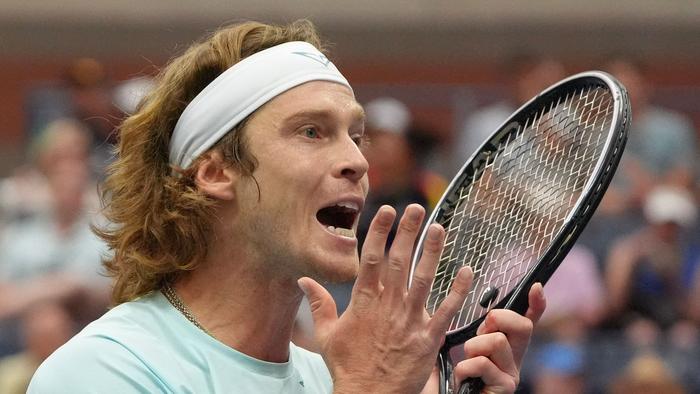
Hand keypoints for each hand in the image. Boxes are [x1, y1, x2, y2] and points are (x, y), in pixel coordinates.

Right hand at [299, 204, 473, 393]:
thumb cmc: (347, 367)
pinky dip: (458, 291)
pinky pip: (447, 310)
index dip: (380, 232)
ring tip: (438, 228)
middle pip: (399, 261)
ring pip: (423, 279)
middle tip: (415, 208)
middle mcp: (388, 306)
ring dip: (432, 252)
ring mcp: (409, 321)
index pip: (372, 258)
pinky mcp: (428, 338)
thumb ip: (319, 303)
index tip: (387, 210)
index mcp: (364, 303)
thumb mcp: (326, 335)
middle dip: (407, 232)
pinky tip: (467, 271)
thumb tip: (304, 280)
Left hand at [453, 283, 545, 393]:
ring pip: (497, 341)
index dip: (536, 304)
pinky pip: (482, 363)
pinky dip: (465, 368)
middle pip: (522, 325)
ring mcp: (513, 374)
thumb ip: (483, 333)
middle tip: (480, 334)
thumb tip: (491, 315)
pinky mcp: (506, 387)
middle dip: (497, 320)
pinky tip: (463, 379)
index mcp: (509, 347)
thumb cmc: (463, 376)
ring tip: (467, 364)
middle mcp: (516, 359)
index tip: (536, 286)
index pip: (528, 321)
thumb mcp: (472, 348)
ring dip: (473, 348)